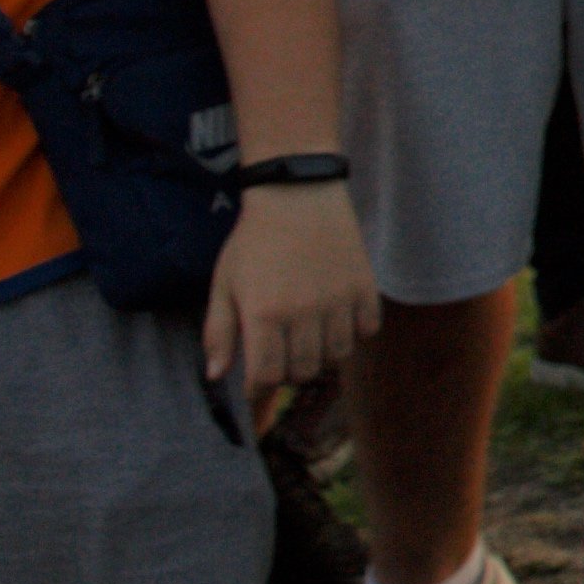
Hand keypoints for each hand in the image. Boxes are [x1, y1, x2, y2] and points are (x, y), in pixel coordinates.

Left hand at [206, 182, 375, 396]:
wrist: (297, 194)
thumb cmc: (254, 241)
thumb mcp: (224, 284)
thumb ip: (218, 332)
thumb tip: (216, 376)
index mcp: (263, 315)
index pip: (266, 377)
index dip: (259, 389)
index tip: (255, 386)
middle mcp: (303, 313)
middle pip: (303, 371)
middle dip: (288, 372)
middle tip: (281, 355)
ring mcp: (338, 301)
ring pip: (337, 355)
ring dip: (321, 354)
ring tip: (309, 337)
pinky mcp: (365, 287)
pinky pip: (367, 330)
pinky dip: (354, 332)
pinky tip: (337, 318)